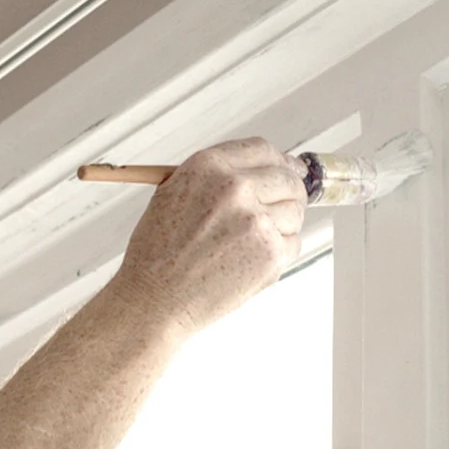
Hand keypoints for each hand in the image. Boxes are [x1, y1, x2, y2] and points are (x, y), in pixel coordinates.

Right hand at [114, 137, 308, 335]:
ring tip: (251, 243)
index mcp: (208, 167)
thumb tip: (257, 173)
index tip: (288, 169)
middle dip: (289, 192)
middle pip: (287, 179)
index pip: (262, 149)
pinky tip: (250, 261)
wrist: (154, 299)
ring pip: (295, 212)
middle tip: (281, 207)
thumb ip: (214, 178)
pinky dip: (280, 252)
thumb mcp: (171, 194)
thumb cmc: (157, 254)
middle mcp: (235, 188)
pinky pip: (293, 243)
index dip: (280, 160)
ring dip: (282, 225)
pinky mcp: (270, 253)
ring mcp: (256, 221)